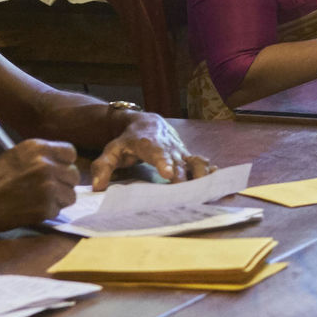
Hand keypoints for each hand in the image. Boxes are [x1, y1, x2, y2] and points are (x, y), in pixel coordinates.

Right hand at [0, 138, 82, 232]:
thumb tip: (61, 164)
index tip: (56, 171)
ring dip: (58, 200)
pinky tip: (30, 210)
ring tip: (36, 200)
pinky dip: (48, 213)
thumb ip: (38, 158)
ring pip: (70, 195)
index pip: (70, 153)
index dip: (64, 163)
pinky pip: (59, 211)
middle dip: (63, 183)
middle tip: (44, 190)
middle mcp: (45, 165)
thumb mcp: (14, 157)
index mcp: (36, 147)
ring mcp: (47, 187)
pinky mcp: (45, 208)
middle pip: (73, 175)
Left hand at [90, 111, 215, 190]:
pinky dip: (211, 172)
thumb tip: (97, 187)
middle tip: (187, 193)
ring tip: (208, 189)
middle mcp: (169, 147)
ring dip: (202, 175)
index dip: (164, 163)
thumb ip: (102, 166)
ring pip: (195, 162)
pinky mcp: (188, 156)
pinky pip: (202, 163)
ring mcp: (181, 151)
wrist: (146, 123)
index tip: (169, 174)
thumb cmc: (127, 141)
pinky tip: (219, 181)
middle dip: (185, 177)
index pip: (157, 153)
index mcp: (149, 144)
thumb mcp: (111, 150)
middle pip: (180, 162)